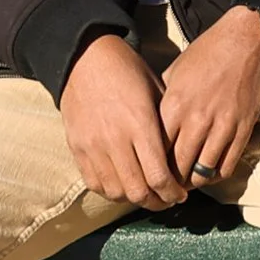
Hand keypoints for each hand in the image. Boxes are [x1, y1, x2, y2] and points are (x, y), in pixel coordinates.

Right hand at [59, 33, 182, 209]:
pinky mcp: (77, 148)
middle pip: (138, 191)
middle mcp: (115, 139)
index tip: (180, 195)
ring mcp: (93, 146)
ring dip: (134, 199)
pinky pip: (94, 183)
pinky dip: (111, 191)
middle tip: (167, 200)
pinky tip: (123, 185)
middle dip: (157, 202)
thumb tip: (182, 156)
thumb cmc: (127, 71)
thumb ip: (166, 126)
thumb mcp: (155, 91)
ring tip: (146, 194)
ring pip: (115, 192)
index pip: (158, 176)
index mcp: (139, 124)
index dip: (172, 193)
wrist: (85, 57)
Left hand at [159, 4, 259, 188]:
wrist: (246, 41)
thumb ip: (162, 100)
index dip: (153, 165)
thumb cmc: (207, 54)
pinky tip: (210, 173)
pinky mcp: (243, 129)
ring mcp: (222, 126)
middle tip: (168, 187)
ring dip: (194, 181)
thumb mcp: (174, 72)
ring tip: (188, 183)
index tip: (151, 172)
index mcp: (174, 105)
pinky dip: (217, 175)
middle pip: (178, 165)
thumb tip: (150, 122)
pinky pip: (227, 164)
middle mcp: (196, 119)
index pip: (157, 148)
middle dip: (171, 180)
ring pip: (202, 170)